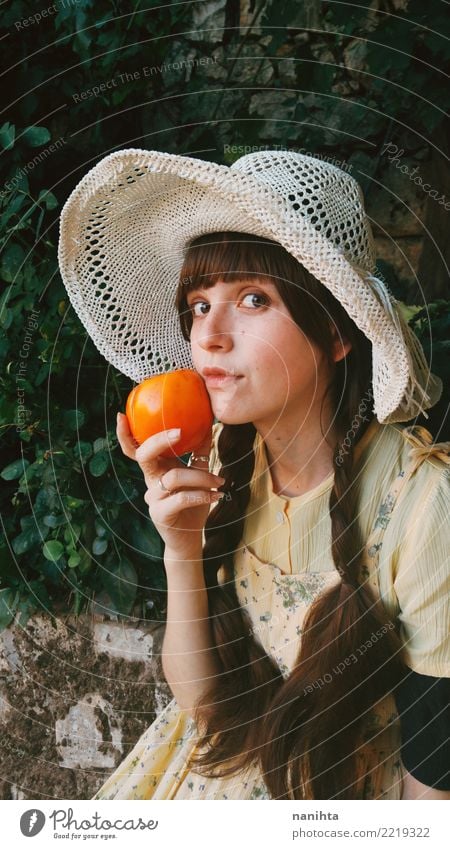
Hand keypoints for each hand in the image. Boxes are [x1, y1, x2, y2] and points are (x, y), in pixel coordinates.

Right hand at [116, 412, 224, 556]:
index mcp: (156, 469)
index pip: (135, 450)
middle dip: (159, 441)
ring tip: (219, 481)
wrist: (189, 538)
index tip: (121, 415)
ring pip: (173, 477)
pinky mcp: (160, 514)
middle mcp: (150, 481)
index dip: (125, 434)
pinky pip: (181, 498)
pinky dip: (201, 495)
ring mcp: (153, 498)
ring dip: (201, 477)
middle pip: (144, 456)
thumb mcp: (197, 476)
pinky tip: (216, 496)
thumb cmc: (192, 505)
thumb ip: (199, 453)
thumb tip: (208, 425)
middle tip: (179, 432)